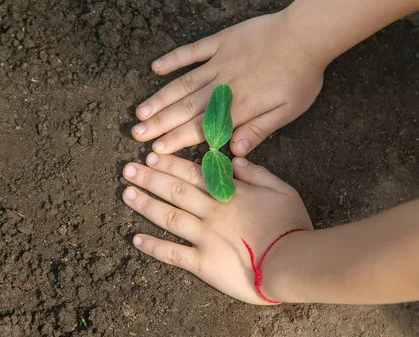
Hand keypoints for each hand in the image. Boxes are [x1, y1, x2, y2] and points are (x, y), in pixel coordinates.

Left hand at [122, 153, 312, 303]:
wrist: (291, 263)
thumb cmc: (290, 225)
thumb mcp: (281, 189)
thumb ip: (257, 173)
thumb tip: (235, 159)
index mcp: (228, 193)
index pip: (193, 173)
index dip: (170, 164)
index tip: (151, 155)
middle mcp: (210, 211)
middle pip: (174, 191)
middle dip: (149, 178)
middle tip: (128, 169)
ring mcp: (204, 237)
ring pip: (168, 216)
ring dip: (145, 204)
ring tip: (126, 194)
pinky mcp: (202, 263)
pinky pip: (172, 253)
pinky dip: (153, 246)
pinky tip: (136, 239)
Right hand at [132, 11, 324, 156]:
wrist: (305, 36)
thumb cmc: (300, 77)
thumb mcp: (287, 112)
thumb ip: (259, 131)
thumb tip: (235, 152)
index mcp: (238, 107)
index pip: (202, 128)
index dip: (177, 140)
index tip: (156, 150)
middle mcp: (222, 87)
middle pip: (185, 108)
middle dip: (159, 123)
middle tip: (136, 134)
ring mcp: (219, 62)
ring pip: (183, 83)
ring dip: (160, 98)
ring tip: (140, 111)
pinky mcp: (220, 42)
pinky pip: (192, 51)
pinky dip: (173, 59)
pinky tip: (156, 68)